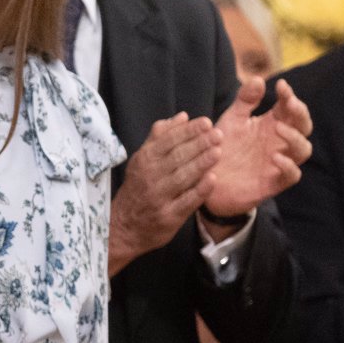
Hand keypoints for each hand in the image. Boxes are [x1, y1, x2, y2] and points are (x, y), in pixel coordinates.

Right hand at [109, 114, 220, 273]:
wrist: (125, 226)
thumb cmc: (138, 188)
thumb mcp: (143, 159)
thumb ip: (161, 136)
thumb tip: (182, 116)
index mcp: (144, 159)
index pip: (168, 140)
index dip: (188, 131)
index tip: (206, 122)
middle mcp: (150, 177)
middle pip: (177, 157)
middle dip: (199, 144)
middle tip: (218, 134)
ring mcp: (159, 197)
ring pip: (183, 177)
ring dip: (202, 163)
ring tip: (218, 151)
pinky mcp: (169, 217)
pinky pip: (187, 201)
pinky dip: (200, 190)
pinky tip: (212, 179)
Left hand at [205, 76, 312, 218]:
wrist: (206, 179)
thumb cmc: (222, 147)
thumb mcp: (232, 120)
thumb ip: (245, 100)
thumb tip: (258, 79)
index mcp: (272, 124)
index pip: (290, 108)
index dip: (290, 96)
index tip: (281, 86)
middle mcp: (279, 142)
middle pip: (304, 126)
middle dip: (300, 113)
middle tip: (289, 103)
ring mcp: (279, 162)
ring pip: (303, 150)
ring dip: (295, 137)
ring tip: (278, 128)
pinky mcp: (273, 182)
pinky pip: (292, 175)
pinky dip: (288, 166)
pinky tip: (275, 157)